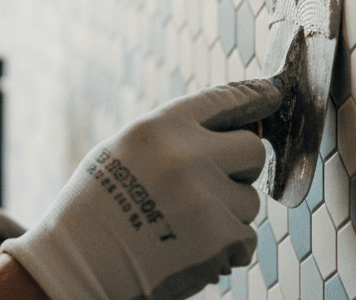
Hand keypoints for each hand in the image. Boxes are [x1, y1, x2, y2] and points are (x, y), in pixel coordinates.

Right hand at [1, 80, 280, 299]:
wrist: (81, 262)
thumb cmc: (97, 206)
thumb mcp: (124, 149)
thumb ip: (171, 137)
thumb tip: (223, 135)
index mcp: (161, 127)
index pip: (222, 100)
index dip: (254, 96)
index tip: (274, 94)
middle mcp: (188, 154)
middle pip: (252, 149)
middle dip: (242, 167)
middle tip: (217, 183)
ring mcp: (207, 197)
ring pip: (250, 199)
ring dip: (229, 213)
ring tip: (186, 224)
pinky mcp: (219, 238)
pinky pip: (247, 237)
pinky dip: (228, 247)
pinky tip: (192, 248)